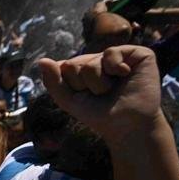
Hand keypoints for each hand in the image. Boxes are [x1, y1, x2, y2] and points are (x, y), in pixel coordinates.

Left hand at [38, 46, 160, 142]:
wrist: (127, 126)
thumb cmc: (99, 114)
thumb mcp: (69, 100)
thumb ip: (53, 81)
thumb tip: (42, 60)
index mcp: (83, 68)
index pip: (62, 67)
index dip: (70, 86)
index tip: (85, 97)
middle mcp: (99, 59)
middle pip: (73, 64)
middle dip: (84, 85)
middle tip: (101, 94)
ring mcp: (117, 55)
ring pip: (90, 63)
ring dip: (99, 83)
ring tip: (113, 89)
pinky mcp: (136, 53)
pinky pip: (111, 53)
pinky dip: (115, 68)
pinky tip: (125, 75)